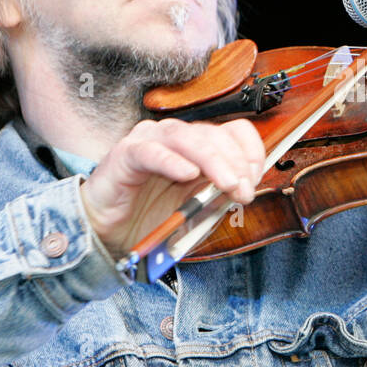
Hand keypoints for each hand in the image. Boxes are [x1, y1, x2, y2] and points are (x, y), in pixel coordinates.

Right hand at [79, 118, 265, 258]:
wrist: (110, 235)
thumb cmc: (153, 220)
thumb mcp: (199, 213)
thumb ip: (220, 199)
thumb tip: (246, 188)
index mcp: (199, 148)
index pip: (234, 131)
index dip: (250, 151)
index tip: (255, 178)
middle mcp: (177, 139)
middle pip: (215, 134)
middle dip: (236, 163)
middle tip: (243, 190)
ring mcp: (151, 142)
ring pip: (187, 138)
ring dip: (213, 161)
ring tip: (226, 184)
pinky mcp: (125, 154)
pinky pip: (151, 151)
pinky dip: (172, 161)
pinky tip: (187, 174)